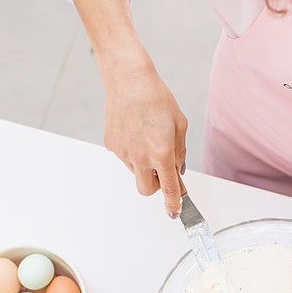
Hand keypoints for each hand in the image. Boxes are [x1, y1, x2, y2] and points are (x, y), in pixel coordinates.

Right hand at [102, 51, 187, 215]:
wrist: (129, 79)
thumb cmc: (156, 98)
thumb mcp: (180, 125)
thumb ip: (180, 152)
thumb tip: (178, 170)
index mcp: (161, 152)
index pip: (169, 188)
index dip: (173, 204)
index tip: (175, 212)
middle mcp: (140, 156)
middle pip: (147, 190)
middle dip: (156, 186)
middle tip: (161, 170)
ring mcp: (123, 152)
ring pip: (136, 172)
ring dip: (144, 164)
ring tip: (147, 137)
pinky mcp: (111, 144)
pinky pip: (125, 157)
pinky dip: (132, 151)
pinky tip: (135, 131)